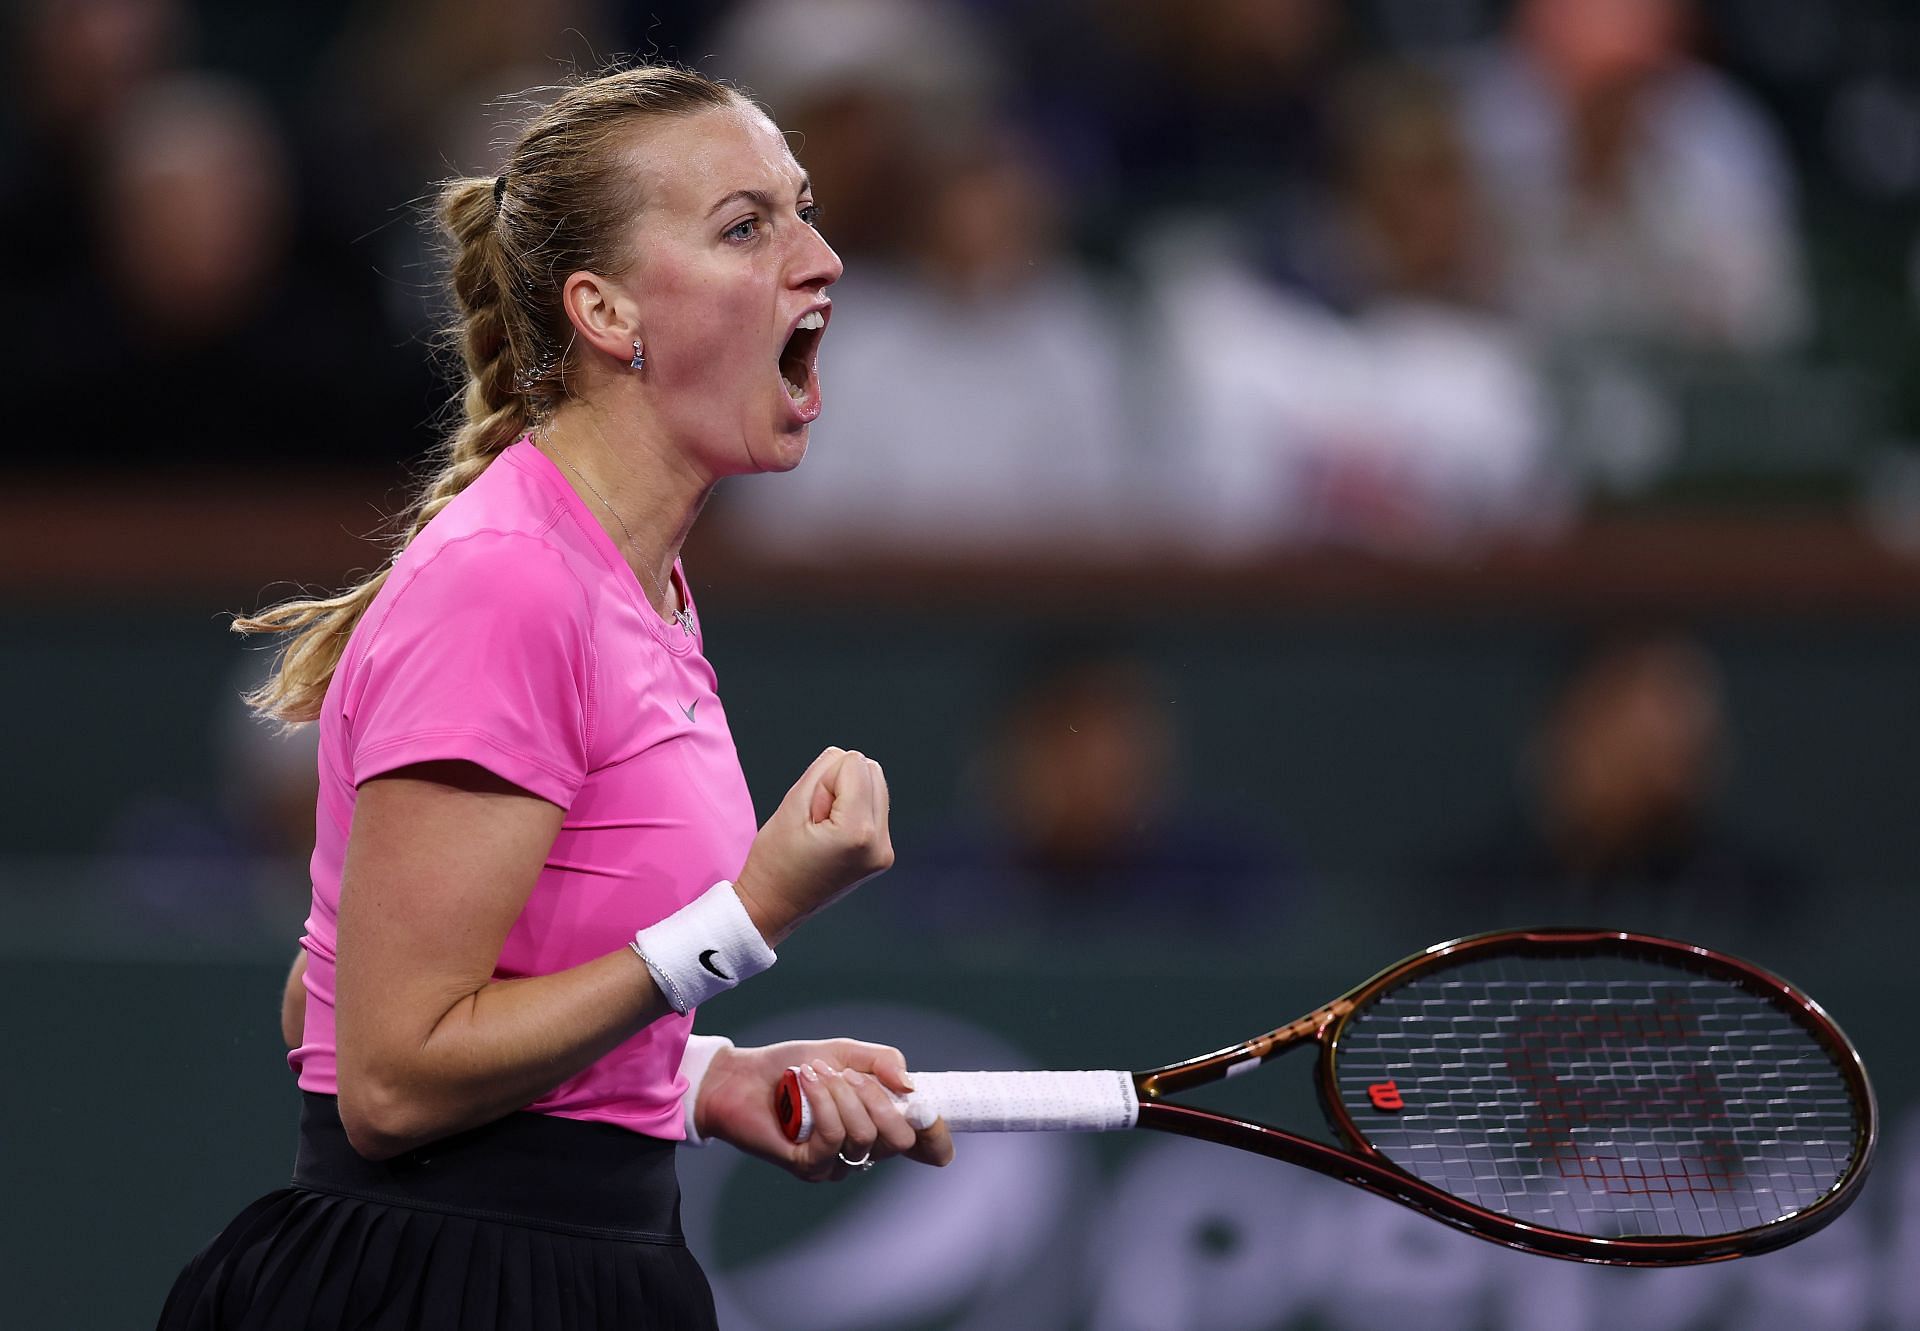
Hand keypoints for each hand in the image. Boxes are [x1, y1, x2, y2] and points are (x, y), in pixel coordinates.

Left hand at [694, 1038, 954, 1181]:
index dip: (937, 1138)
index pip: (921, 1146)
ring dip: (841, 1095)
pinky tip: (805, 1083)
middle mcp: (862, 1150)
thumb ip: (883, 1063)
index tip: (931, 1116)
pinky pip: (833, 1138)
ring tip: (815, 1073)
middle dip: (878, 1100)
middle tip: (848, 1075)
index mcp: (878, 1123)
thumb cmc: (793, 1066)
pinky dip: (822, 1103)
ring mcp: (836, 1163)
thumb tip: (912, 1087)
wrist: (741, 1077)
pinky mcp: (808, 1166)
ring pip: (865, 1136)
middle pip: (899, 1141)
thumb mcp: (845, 1053)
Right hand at [733, 748, 892, 944]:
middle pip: (873, 771)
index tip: (809, 811)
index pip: (854, 764)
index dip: (824, 779)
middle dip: (841, 784)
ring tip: (823, 828)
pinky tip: (832, 836)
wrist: (773, 908)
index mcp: (857, 832)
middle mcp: (880, 843)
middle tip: (815, 819)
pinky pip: (875, 810)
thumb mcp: (790, 807)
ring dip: (849, 796)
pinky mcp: (882, 856)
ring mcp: (884, 852)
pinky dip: (854, 812)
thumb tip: (844, 757)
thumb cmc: (774, 862)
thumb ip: (821, 772)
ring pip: (876, 787)